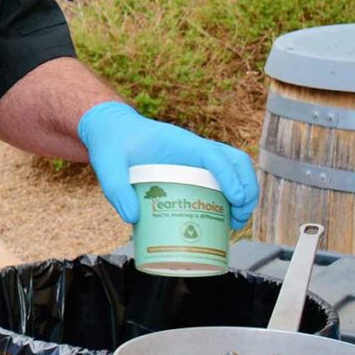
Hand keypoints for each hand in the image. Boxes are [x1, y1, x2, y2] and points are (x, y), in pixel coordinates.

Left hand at [78, 101, 257, 228]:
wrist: (111, 131)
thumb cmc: (112, 144)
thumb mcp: (107, 165)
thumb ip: (116, 188)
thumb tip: (133, 218)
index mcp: (179, 143)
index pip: (214, 156)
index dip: (230, 177)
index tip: (236, 201)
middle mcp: (194, 149)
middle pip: (236, 161)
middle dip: (247, 189)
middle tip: (237, 219)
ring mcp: (197, 158)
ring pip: (235, 169)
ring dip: (244, 193)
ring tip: (234, 223)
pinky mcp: (193, 168)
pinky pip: (222, 178)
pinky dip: (230, 196)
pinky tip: (221, 219)